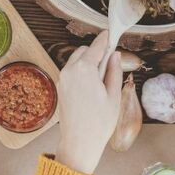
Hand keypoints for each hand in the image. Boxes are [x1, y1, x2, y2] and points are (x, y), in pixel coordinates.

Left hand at [55, 32, 124, 174]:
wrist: (79, 143)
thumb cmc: (98, 123)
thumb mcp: (114, 95)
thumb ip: (114, 71)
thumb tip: (114, 55)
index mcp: (84, 69)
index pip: (97, 46)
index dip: (106, 38)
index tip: (112, 32)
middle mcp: (70, 70)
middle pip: (85, 51)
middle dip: (97, 53)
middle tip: (111, 63)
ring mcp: (62, 79)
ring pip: (77, 60)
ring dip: (89, 62)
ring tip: (102, 80)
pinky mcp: (60, 87)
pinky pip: (72, 71)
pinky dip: (82, 71)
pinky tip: (92, 86)